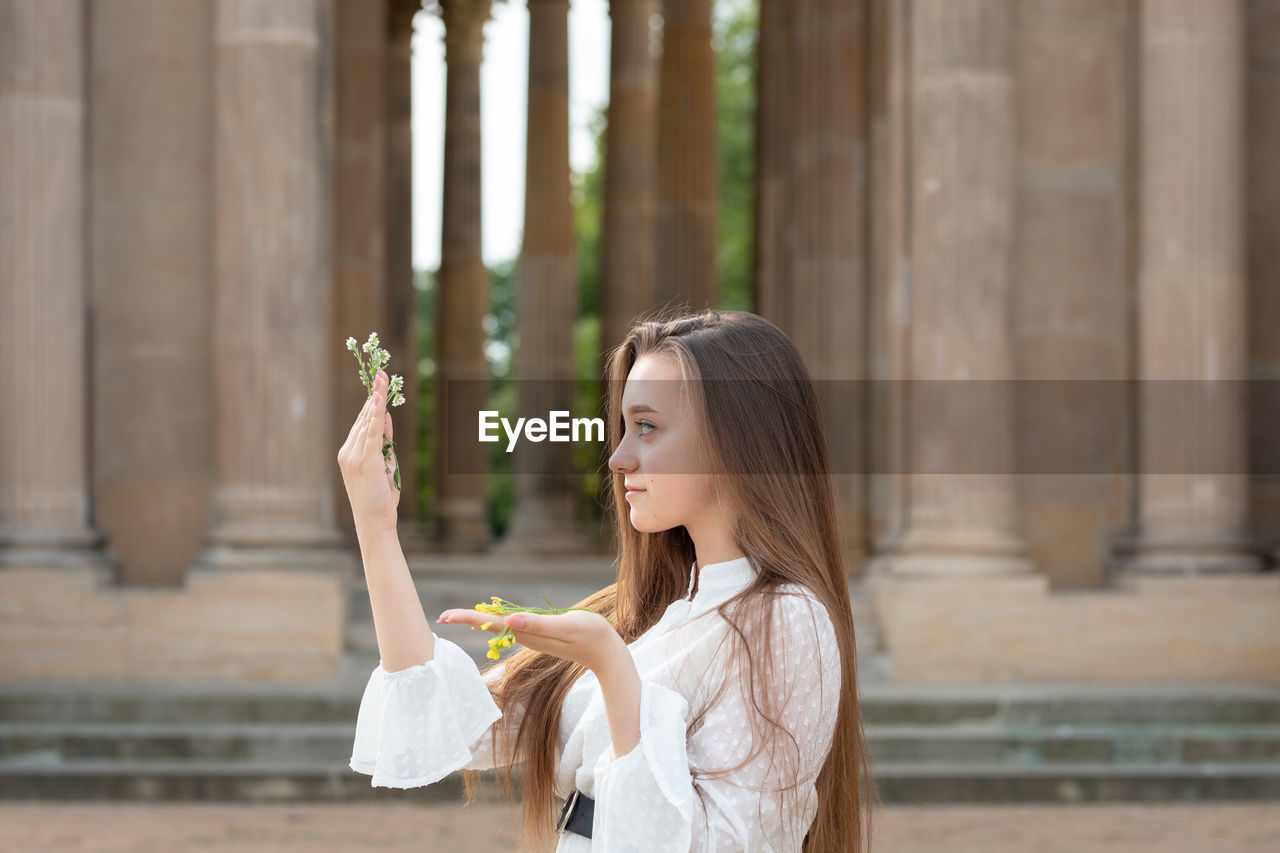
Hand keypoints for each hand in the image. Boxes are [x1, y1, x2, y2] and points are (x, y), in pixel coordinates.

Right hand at [337, 369, 399, 535]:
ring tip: (383, 377)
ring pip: (368, 422)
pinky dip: (376, 414)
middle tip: (382, 372)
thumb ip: (385, 442)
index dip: (372, 402)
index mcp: (350, 454)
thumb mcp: (385, 466)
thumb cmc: (380, 499)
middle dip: (375, 394)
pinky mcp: (365, 461)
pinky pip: (372, 432)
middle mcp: (348, 452)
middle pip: (365, 418)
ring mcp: (354, 456)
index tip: (379, 383)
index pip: (364, 422)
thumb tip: (387, 416)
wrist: (374, 523)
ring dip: (376, 398)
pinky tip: (380, 399)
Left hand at [437, 606, 622, 673]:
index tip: (444, 617)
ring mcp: (532, 636)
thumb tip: (508, 621)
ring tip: (458, 617)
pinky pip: (512, 627)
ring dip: (480, 622)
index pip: (491, 624)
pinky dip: (497, 622)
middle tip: (442, 617)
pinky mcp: (540, 635)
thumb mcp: (564, 626)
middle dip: (467, 620)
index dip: (467, 619)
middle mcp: (526, 635)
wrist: (607, 653)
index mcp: (527, 632)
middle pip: (490, 626)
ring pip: (500, 627)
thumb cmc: (590, 636)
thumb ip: (537, 625)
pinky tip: (491, 620)